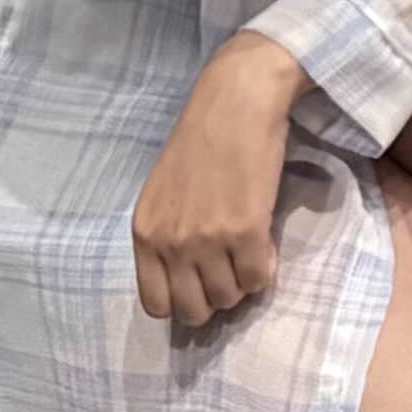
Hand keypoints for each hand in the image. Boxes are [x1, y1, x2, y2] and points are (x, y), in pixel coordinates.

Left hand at [131, 35, 298, 332]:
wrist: (237, 101)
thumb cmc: (201, 139)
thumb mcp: (164, 193)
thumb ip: (167, 235)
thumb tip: (188, 278)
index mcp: (145, 233)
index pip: (156, 304)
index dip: (183, 301)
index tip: (201, 284)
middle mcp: (172, 243)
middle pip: (194, 310)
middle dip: (215, 297)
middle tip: (229, 269)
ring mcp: (208, 240)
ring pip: (229, 297)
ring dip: (242, 281)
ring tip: (248, 251)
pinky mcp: (247, 231)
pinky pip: (259, 279)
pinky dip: (266, 269)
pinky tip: (265, 242)